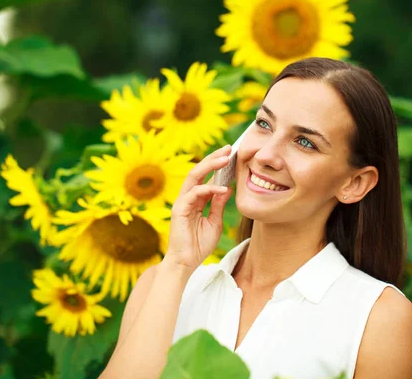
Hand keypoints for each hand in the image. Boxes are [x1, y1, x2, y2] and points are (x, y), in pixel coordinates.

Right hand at [163, 145, 233, 270]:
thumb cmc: (199, 245)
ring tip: (225, 158)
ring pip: (194, 176)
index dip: (217, 165)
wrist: (186, 263)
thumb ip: (219, 205)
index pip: (206, 177)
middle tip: (228, 148)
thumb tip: (227, 187)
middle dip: (213, 158)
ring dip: (210, 165)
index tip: (231, 154)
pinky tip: (223, 189)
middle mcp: (187, 197)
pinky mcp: (179, 210)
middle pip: (199, 171)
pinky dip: (209, 189)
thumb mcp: (215, 222)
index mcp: (196, 199)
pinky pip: (194, 194)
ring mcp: (182, 202)